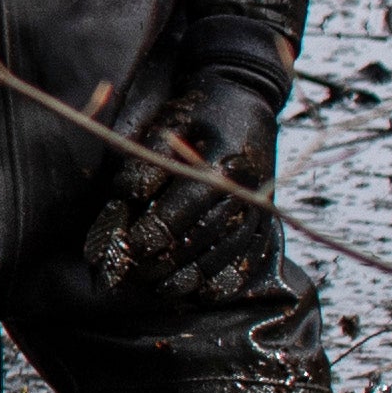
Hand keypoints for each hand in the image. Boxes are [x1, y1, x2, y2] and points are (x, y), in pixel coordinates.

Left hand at [81, 63, 281, 304]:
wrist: (246, 98)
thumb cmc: (195, 113)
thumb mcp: (167, 125)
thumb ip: (147, 163)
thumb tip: (125, 197)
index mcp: (222, 165)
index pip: (185, 207)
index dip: (155, 230)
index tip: (128, 248)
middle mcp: (247, 189)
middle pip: (205, 236)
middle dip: (168, 260)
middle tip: (134, 278)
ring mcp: (261, 205)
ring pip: (227, 251)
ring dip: (194, 275)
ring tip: (162, 291)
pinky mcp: (266, 215)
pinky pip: (251, 255)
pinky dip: (228, 278)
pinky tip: (204, 294)